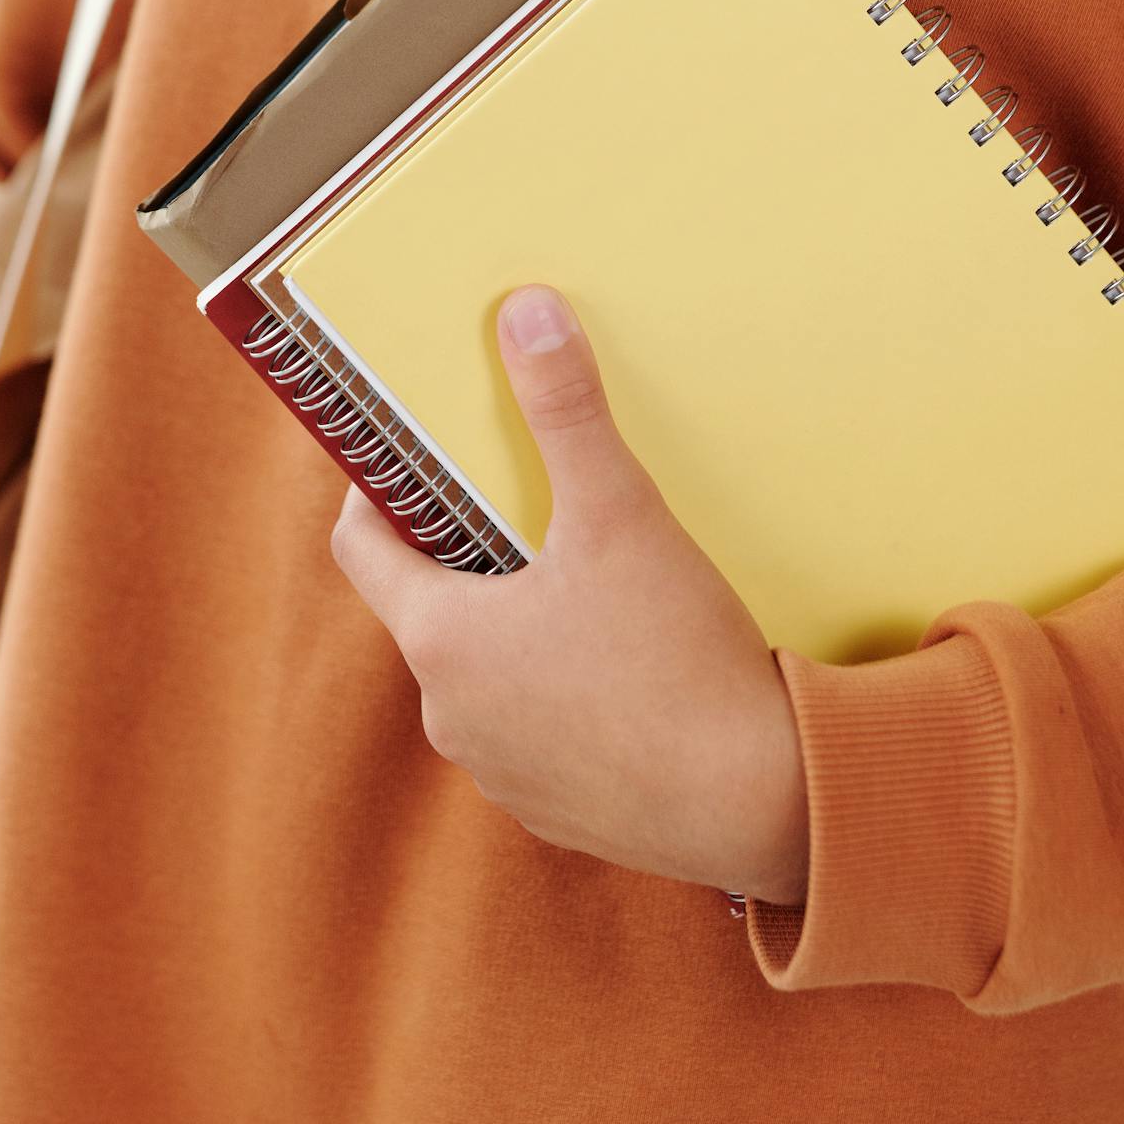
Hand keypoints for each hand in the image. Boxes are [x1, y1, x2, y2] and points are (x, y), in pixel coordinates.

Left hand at [330, 283, 809, 905]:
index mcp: (440, 639)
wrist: (765, 804)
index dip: (379, 490)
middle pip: (430, 606)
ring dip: (520, 628)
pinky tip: (631, 665)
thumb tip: (525, 311)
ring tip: (588, 581)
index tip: (415, 453)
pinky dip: (566, 695)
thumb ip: (566, 410)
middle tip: (527, 502)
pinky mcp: (561, 812)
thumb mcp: (619, 512)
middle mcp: (450, 715)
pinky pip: (540, 733)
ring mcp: (503, 773)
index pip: (359, 546)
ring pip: (487, 674)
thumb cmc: (677, 659)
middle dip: (470, 553)